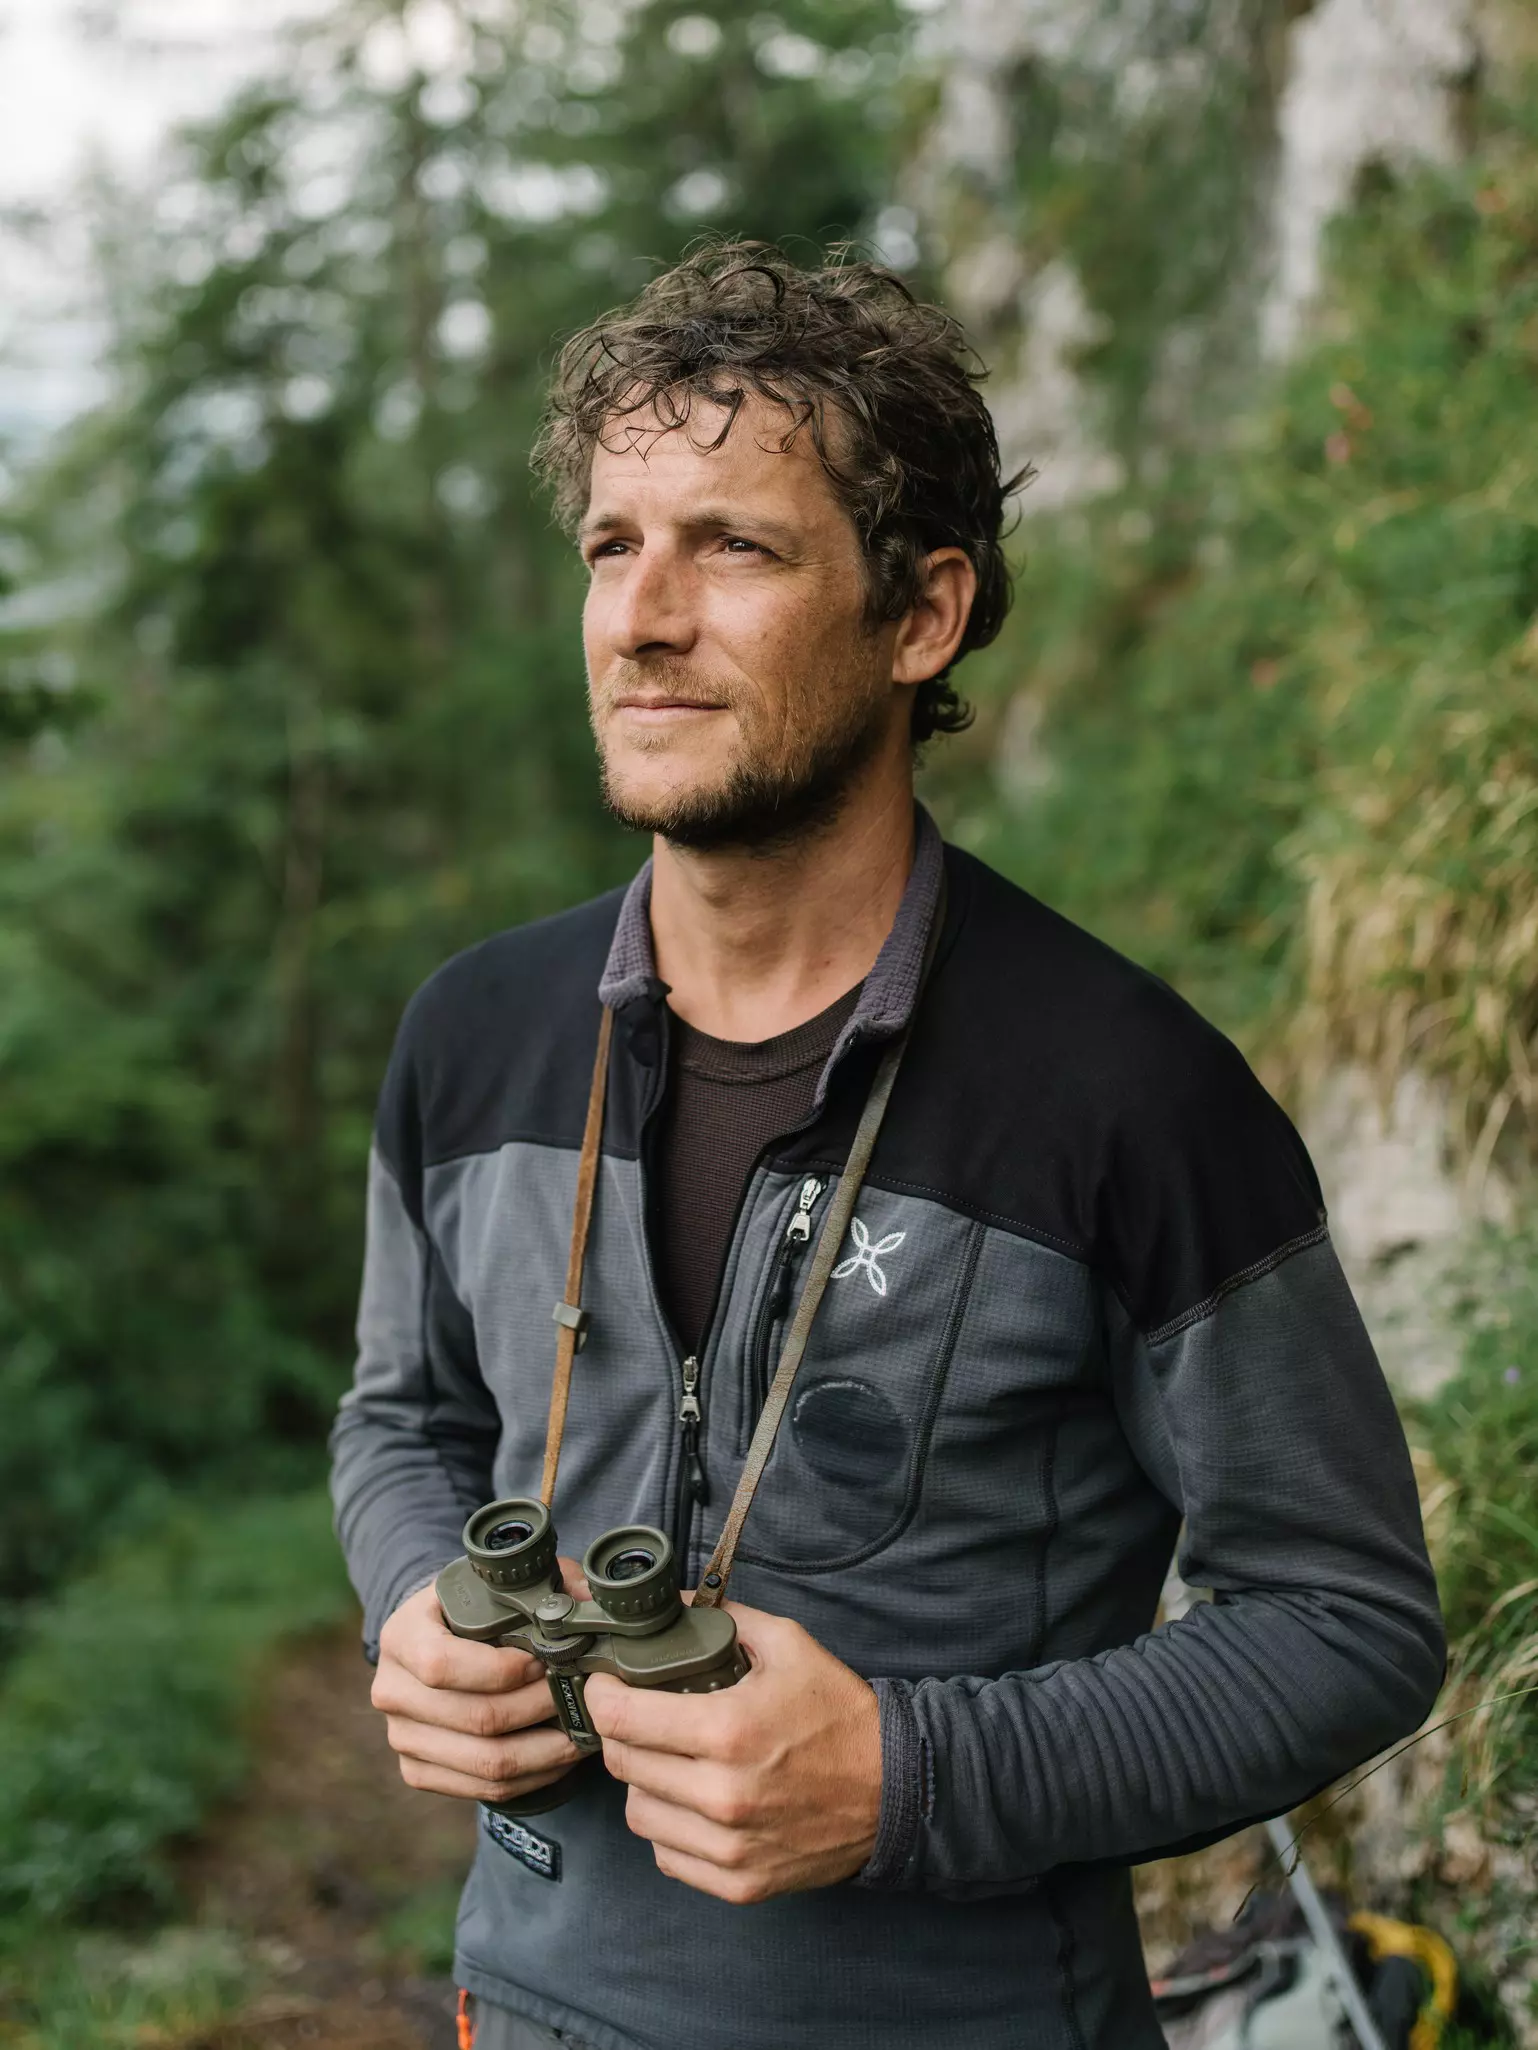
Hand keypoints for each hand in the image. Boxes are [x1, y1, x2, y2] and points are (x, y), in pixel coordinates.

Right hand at [371, 1562, 589, 1803]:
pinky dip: (532, 1777)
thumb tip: (590, 1600)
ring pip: (485, 1762)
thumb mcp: (494, 1584)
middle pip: (475, 1718)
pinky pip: (483, 1788)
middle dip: (538, 1708)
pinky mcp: (418, 1771)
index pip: (442, 1664)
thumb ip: (540, 1587)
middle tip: (578, 1695)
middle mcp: (392, 1691)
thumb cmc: (471, 1607)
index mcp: (402, 1635)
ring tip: (581, 1730)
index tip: (546, 1660)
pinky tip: (559, 1755)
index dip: (503, 1669)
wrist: (435, 1637)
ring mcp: (401, 1737)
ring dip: (545, 1751)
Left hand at [585, 1602, 881, 1903]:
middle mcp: (721, 1795)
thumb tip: (668, 1604)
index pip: (622, 1719)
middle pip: (623, 1764)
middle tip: (643, 1716)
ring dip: (646, 1783)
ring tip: (673, 1760)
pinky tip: (694, 1801)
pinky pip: (667, 1855)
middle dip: (625, 1732)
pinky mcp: (738, 1883)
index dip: (603, 1696)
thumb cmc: (840, 1714)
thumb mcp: (788, 1645)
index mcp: (728, 1731)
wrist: (896, 1789)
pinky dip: (671, 1827)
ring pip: (638, 1813)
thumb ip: (722, 1619)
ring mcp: (729, 1846)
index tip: (608, 1685)